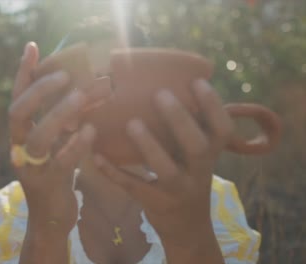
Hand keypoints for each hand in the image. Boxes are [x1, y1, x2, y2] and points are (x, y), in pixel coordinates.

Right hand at [9, 42, 106, 234]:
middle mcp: (19, 149)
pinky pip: (61, 163)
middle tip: (65, 74)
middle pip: (18, 114)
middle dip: (39, 91)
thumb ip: (63, 122)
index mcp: (19, 136)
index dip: (23, 74)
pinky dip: (76, 145)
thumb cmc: (57, 177)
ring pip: (37, 138)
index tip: (33, 47)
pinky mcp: (48, 186)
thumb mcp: (56, 146)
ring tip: (82, 96)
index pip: (17, 99)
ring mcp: (31, 169)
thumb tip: (84, 89)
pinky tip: (91, 131)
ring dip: (59, 114)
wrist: (51, 220)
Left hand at [93, 80, 232, 244]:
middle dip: (180, 120)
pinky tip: (96, 156)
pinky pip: (133, 187)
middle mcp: (199, 173)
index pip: (223, 130)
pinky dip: (114, 172)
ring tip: (132, 124)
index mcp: (212, 156)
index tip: (197, 82)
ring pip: (166, 170)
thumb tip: (171, 88)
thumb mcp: (197, 158)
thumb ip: (190, 132)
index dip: (214, 106)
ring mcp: (177, 191)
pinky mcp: (155, 203)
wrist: (188, 228)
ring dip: (149, 146)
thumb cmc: (189, 179)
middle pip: (197, 146)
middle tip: (160, 94)